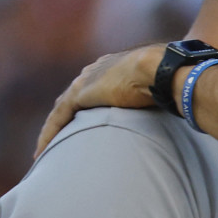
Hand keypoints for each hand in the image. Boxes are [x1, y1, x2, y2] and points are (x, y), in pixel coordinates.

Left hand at [35, 44, 162, 156]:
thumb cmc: (170, 76)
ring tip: (44, 151)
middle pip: (72, 98)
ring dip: (52, 131)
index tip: (84, 122)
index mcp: (115, 66)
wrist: (160, 69)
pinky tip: (42, 151)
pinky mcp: (81, 94)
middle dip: (64, 119)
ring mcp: (86, 81)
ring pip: (61, 111)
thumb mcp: (163, 86)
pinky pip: (58, 117)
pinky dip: (49, 134)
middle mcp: (96, 70)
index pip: (94, 87)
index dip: (88, 105)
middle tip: (58, 139)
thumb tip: (175, 106)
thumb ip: (159, 95)